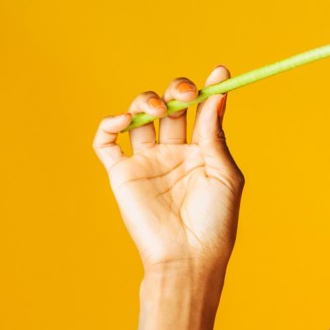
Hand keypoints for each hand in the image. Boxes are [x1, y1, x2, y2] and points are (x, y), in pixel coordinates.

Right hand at [93, 65, 244, 273]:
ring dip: (146, 101)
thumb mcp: (223, 173)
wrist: (189, 257)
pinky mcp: (121, 173)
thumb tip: (218, 95)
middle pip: (170, 106)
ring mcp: (146, 161)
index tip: (220, 72)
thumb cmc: (215, 221)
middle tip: (185, 93)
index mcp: (201, 151)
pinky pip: (106, 142)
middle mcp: (173, 151)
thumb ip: (215, 134)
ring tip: (158, 109)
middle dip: (177, 90)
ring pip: (139, 115)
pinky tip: (124, 121)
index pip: (201, 110)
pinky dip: (109, 124)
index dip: (208, 89)